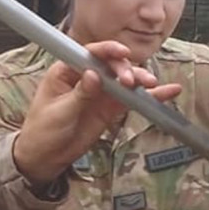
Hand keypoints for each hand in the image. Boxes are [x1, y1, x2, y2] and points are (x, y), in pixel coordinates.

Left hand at [11, 40, 179, 184]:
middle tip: (132, 82)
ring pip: (123, 80)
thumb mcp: (59, 113)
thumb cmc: (43, 131)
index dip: (107, 51)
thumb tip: (94, 75)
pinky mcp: (110, 108)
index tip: (122, 53)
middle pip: (110, 65)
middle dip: (125, 70)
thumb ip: (79, 94)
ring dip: (139, 80)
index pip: (89, 54)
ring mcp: (100, 92)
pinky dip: (147, 97)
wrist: (46, 158)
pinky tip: (165, 93)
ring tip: (151, 84)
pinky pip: (130, 99)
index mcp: (66, 71)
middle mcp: (86, 77)